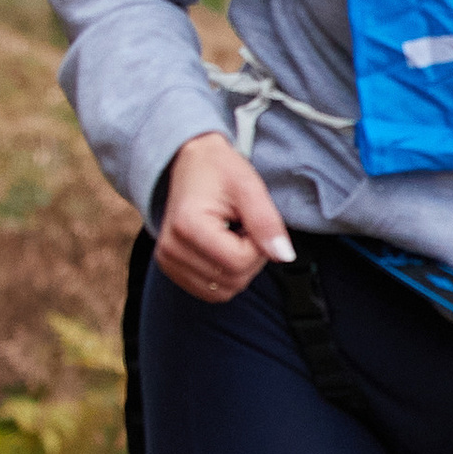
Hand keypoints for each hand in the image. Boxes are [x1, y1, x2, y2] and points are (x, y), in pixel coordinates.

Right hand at [157, 132, 294, 301]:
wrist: (189, 162)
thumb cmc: (219, 170)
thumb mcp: (249, 187)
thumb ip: (267, 222)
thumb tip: (284, 256)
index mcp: (187, 226)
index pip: (239, 261)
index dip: (258, 244)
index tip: (250, 221)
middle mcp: (171, 249)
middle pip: (233, 279)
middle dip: (251, 257)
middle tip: (243, 226)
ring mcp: (168, 262)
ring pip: (225, 290)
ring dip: (240, 267)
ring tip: (231, 235)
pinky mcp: (171, 270)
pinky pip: (212, 292)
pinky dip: (226, 275)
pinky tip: (222, 248)